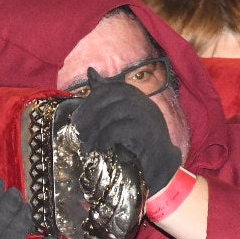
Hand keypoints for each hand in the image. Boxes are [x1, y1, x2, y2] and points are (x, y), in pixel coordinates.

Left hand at [68, 70, 181, 193]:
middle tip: (77, 132)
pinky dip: (105, 138)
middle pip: (109, 98)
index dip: (91, 101)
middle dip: (88, 114)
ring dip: (94, 130)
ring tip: (86, 144)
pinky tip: (100, 147)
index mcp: (136, 98)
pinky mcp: (146, 133)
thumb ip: (107, 99)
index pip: (110, 88)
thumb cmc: (139, 144)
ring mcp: (147, 116)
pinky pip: (119, 129)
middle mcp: (143, 103)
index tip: (78, 118)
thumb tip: (91, 71)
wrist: (162, 167)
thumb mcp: (121, 118)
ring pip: (112, 113)